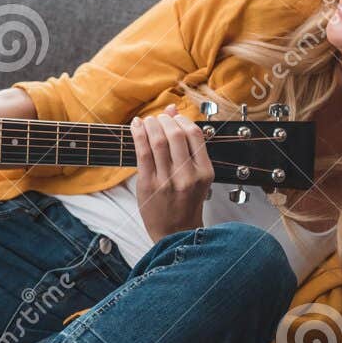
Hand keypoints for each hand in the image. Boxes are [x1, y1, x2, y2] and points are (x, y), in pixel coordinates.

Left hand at [132, 103, 213, 240]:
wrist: (175, 232)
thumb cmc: (186, 203)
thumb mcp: (196, 175)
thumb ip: (187, 145)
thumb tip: (174, 110)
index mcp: (204, 172)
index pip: (195, 135)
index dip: (182, 120)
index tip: (174, 118)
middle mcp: (188, 176)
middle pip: (176, 135)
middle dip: (165, 120)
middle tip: (159, 118)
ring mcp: (167, 181)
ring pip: (158, 141)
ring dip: (151, 125)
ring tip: (148, 121)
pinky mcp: (148, 185)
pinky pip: (142, 153)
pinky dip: (138, 135)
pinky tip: (136, 126)